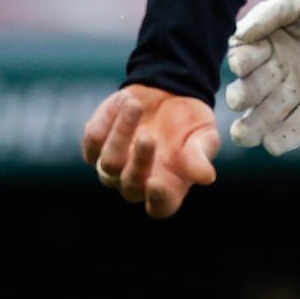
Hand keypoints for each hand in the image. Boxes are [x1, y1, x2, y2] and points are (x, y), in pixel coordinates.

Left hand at [80, 85, 220, 218]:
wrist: (171, 92)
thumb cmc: (191, 121)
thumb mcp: (204, 135)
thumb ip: (201, 155)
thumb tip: (206, 177)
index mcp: (170, 186)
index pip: (161, 206)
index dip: (158, 199)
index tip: (157, 182)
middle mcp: (138, 181)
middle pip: (131, 185)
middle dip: (139, 161)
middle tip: (148, 136)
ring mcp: (115, 165)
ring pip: (108, 163)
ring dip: (121, 133)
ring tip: (136, 104)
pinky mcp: (96, 145)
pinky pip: (93, 138)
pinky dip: (107, 118)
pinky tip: (125, 99)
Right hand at [224, 0, 299, 155]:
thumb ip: (269, 13)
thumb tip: (237, 37)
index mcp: (268, 43)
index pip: (245, 58)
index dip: (241, 63)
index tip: (242, 62)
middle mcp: (279, 70)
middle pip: (251, 90)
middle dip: (242, 97)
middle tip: (239, 100)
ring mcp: (299, 89)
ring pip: (269, 114)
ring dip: (255, 126)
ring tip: (245, 136)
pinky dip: (287, 138)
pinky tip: (273, 144)